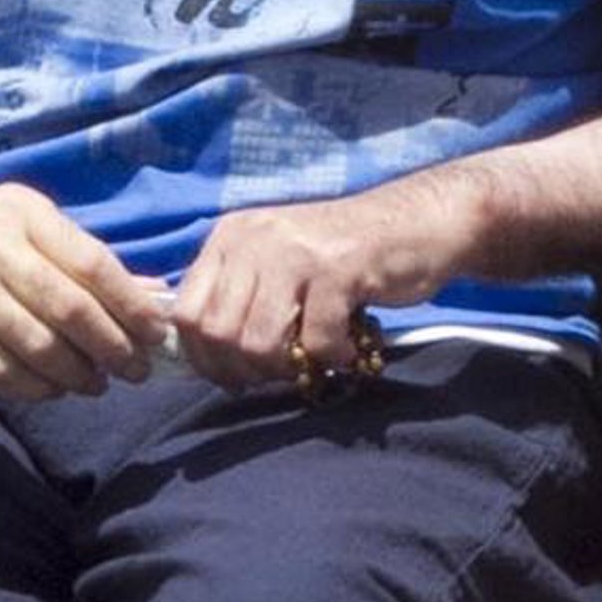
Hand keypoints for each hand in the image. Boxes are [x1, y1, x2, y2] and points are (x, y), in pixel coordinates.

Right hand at [0, 181, 173, 400]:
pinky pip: (0, 367)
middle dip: (113, 348)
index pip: (93, 263)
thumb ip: (80, 258)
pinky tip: (54, 388)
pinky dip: (36, 386)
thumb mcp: (21, 224)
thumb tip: (151, 294)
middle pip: (70, 309)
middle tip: (135, 370)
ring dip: (77, 373)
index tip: (155, 334)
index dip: (131, 305)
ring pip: (37, 345)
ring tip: (97, 384)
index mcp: (23, 213)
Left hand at [173, 184, 452, 391]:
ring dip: (284, 369)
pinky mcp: (337, 269)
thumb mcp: (276, 260)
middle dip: (243, 370)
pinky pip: (315, 340)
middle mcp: (254, 238)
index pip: (185, 312)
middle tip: (275, 376)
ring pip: (258, 341)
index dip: (202, 358)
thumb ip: (238, 295)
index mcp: (230, 236)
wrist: (415, 223)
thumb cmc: (342, 254)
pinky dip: (331, 358)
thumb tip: (204, 356)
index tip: (230, 377)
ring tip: (309, 362)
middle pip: (218, 333)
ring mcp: (295, 252)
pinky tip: (346, 350)